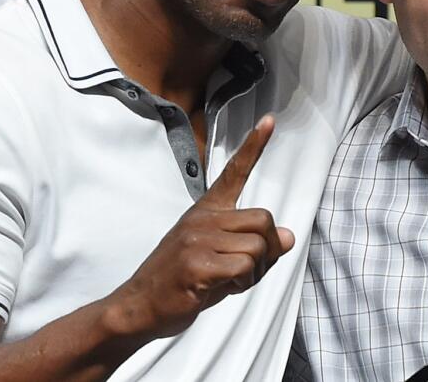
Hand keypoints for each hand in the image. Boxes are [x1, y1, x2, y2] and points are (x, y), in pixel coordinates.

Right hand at [106, 116, 294, 340]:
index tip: (270, 121)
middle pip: (263, 219)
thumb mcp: (221, 259)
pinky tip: (220, 288)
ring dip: (254, 272)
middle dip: (268, 249)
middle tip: (248, 269)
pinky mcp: (196, 264)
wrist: (140, 306)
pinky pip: (243, 267)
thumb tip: (287, 236)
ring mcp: (197, 239)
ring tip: (229, 281)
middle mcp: (202, 218)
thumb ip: (254, 245)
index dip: (254, 146)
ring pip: (257, 246)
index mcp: (207, 210)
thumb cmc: (183, 283)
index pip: (234, 172)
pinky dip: (242, 283)